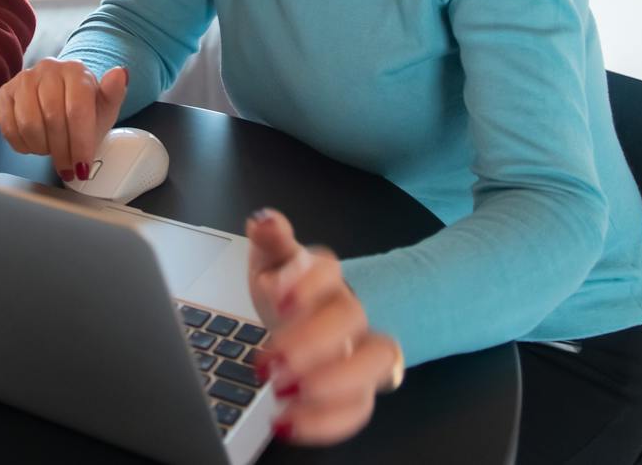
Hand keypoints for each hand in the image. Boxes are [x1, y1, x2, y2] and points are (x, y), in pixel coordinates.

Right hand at [0, 59, 128, 181]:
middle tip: (68, 168)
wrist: (62, 99)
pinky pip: (8, 126)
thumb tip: (120, 74)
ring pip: (28, 124)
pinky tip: (35, 145)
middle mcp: (47, 69)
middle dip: (62, 151)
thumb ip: (114, 93)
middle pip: (52, 119)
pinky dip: (23, 144)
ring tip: (52, 150)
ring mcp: (23, 79)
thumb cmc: (85, 107)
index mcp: (75, 70)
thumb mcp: (105, 105)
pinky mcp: (4, 93)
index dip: (80, 142)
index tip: (83, 166)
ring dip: (42, 147)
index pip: (77, 109)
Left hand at [246, 208, 404, 445]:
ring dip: (332, 382)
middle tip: (270, 361)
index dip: (306, 281)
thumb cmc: (288, 291)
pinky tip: (289, 422)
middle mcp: (352, 311)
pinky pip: (361, 407)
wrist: (310, 320)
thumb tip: (265, 220)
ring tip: (284, 394)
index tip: (276, 296)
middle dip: (313, 340)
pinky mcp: (360, 389)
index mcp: (325, 276)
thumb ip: (271, 243)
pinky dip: (328, 421)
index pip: (329, 269)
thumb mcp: (271, 264)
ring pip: (375, 363)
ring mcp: (363, 351)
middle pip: (352, 317)